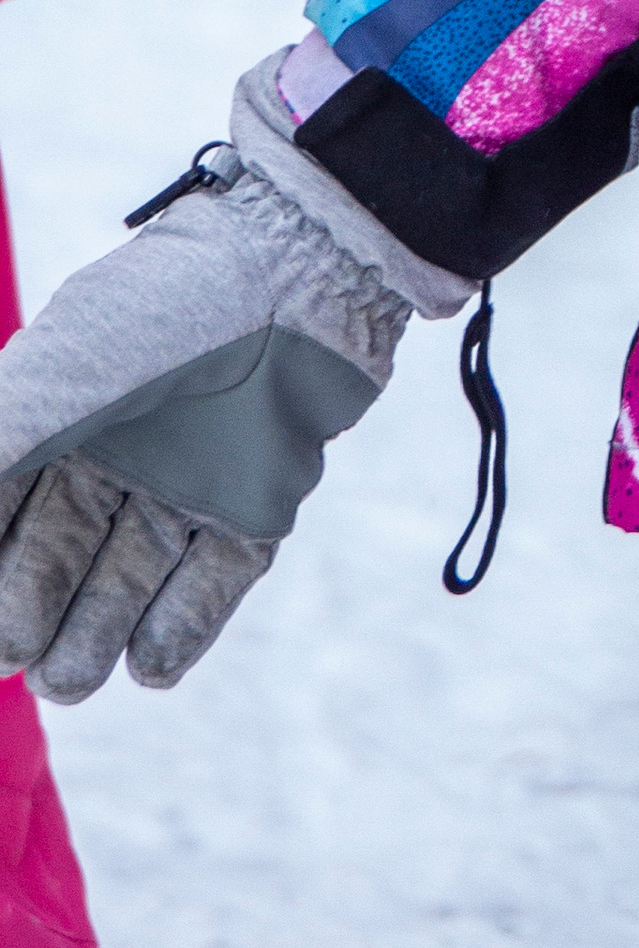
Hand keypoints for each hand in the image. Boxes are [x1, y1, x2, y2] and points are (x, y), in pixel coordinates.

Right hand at [0, 51, 468, 698]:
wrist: (300, 268)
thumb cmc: (164, 306)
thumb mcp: (51, 371)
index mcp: (63, 416)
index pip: (5, 510)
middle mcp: (121, 451)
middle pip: (63, 553)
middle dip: (33, 612)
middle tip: (14, 659)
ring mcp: (190, 476)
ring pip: (133, 575)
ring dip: (98, 632)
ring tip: (70, 679)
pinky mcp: (257, 498)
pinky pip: (215, 576)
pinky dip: (184, 625)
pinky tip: (150, 669)